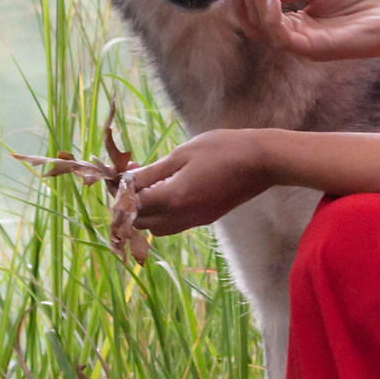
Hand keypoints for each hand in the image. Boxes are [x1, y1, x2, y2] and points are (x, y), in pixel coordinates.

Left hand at [129, 130, 275, 235]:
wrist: (261, 161)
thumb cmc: (222, 149)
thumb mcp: (181, 154)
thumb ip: (151, 172)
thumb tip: (125, 180)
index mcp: (173, 198)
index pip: (132, 204)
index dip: (119, 190)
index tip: (118, 172)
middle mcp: (182, 217)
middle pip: (141, 222)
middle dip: (129, 203)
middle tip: (131, 177)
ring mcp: (195, 220)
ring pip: (156, 228)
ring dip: (146, 212)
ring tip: (149, 185)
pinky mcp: (205, 219)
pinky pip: (174, 225)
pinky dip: (163, 213)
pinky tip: (168, 190)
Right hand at [227, 0, 379, 62]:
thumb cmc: (360, 0)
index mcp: (296, 23)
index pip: (260, 11)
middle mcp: (295, 36)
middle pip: (255, 22)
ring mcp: (303, 44)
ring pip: (264, 28)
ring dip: (255, 0)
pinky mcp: (313, 49)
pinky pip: (282, 37)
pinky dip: (271, 18)